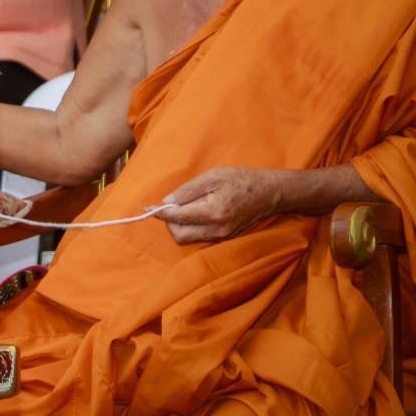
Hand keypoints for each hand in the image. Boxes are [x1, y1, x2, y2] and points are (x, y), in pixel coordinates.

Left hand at [157, 166, 281, 244]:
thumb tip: (167, 202)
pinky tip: (195, 213)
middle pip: (178, 235)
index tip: (147, 208)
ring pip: (187, 239)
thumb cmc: (240, 180)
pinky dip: (190, 228)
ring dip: (179, 225)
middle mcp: (216, 229)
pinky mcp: (223, 238)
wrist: (268, 192)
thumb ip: (188, 190)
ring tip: (186, 207)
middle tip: (173, 205)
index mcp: (212, 212)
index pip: (177, 217)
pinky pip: (198, 237)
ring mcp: (221, 236)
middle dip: (169, 222)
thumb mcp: (212, 177)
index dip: (159, 213)